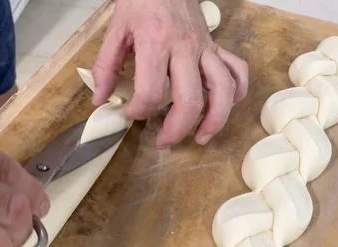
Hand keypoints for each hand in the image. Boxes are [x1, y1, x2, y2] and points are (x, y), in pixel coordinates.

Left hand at [92, 0, 247, 147]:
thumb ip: (106, 66)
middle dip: (176, 130)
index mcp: (156, 44)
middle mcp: (185, 49)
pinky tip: (225, 105)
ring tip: (201, 138)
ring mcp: (205, 48)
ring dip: (215, 120)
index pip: (150, 92)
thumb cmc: (139, 1)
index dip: (138, 111)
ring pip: (222, 89)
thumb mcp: (116, 30)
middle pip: (189, 100)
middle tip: (163, 142)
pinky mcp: (216, 46)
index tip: (130, 114)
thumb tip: (100, 99)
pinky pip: (237, 70)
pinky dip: (237, 91)